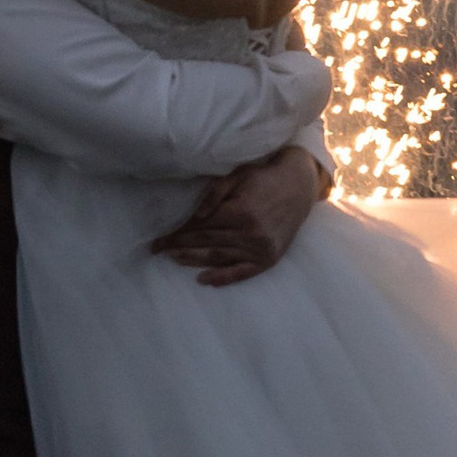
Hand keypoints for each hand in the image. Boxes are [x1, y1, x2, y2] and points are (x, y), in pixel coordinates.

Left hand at [151, 143, 331, 287]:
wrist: (298, 187)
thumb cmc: (263, 178)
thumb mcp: (237, 177)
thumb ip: (214, 195)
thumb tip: (195, 217)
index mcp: (241, 212)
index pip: (200, 227)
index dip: (177, 234)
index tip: (158, 240)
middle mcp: (251, 234)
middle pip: (206, 243)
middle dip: (179, 247)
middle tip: (158, 251)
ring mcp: (260, 249)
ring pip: (219, 258)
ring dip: (193, 260)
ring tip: (174, 259)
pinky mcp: (269, 259)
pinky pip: (242, 272)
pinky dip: (222, 278)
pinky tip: (204, 279)